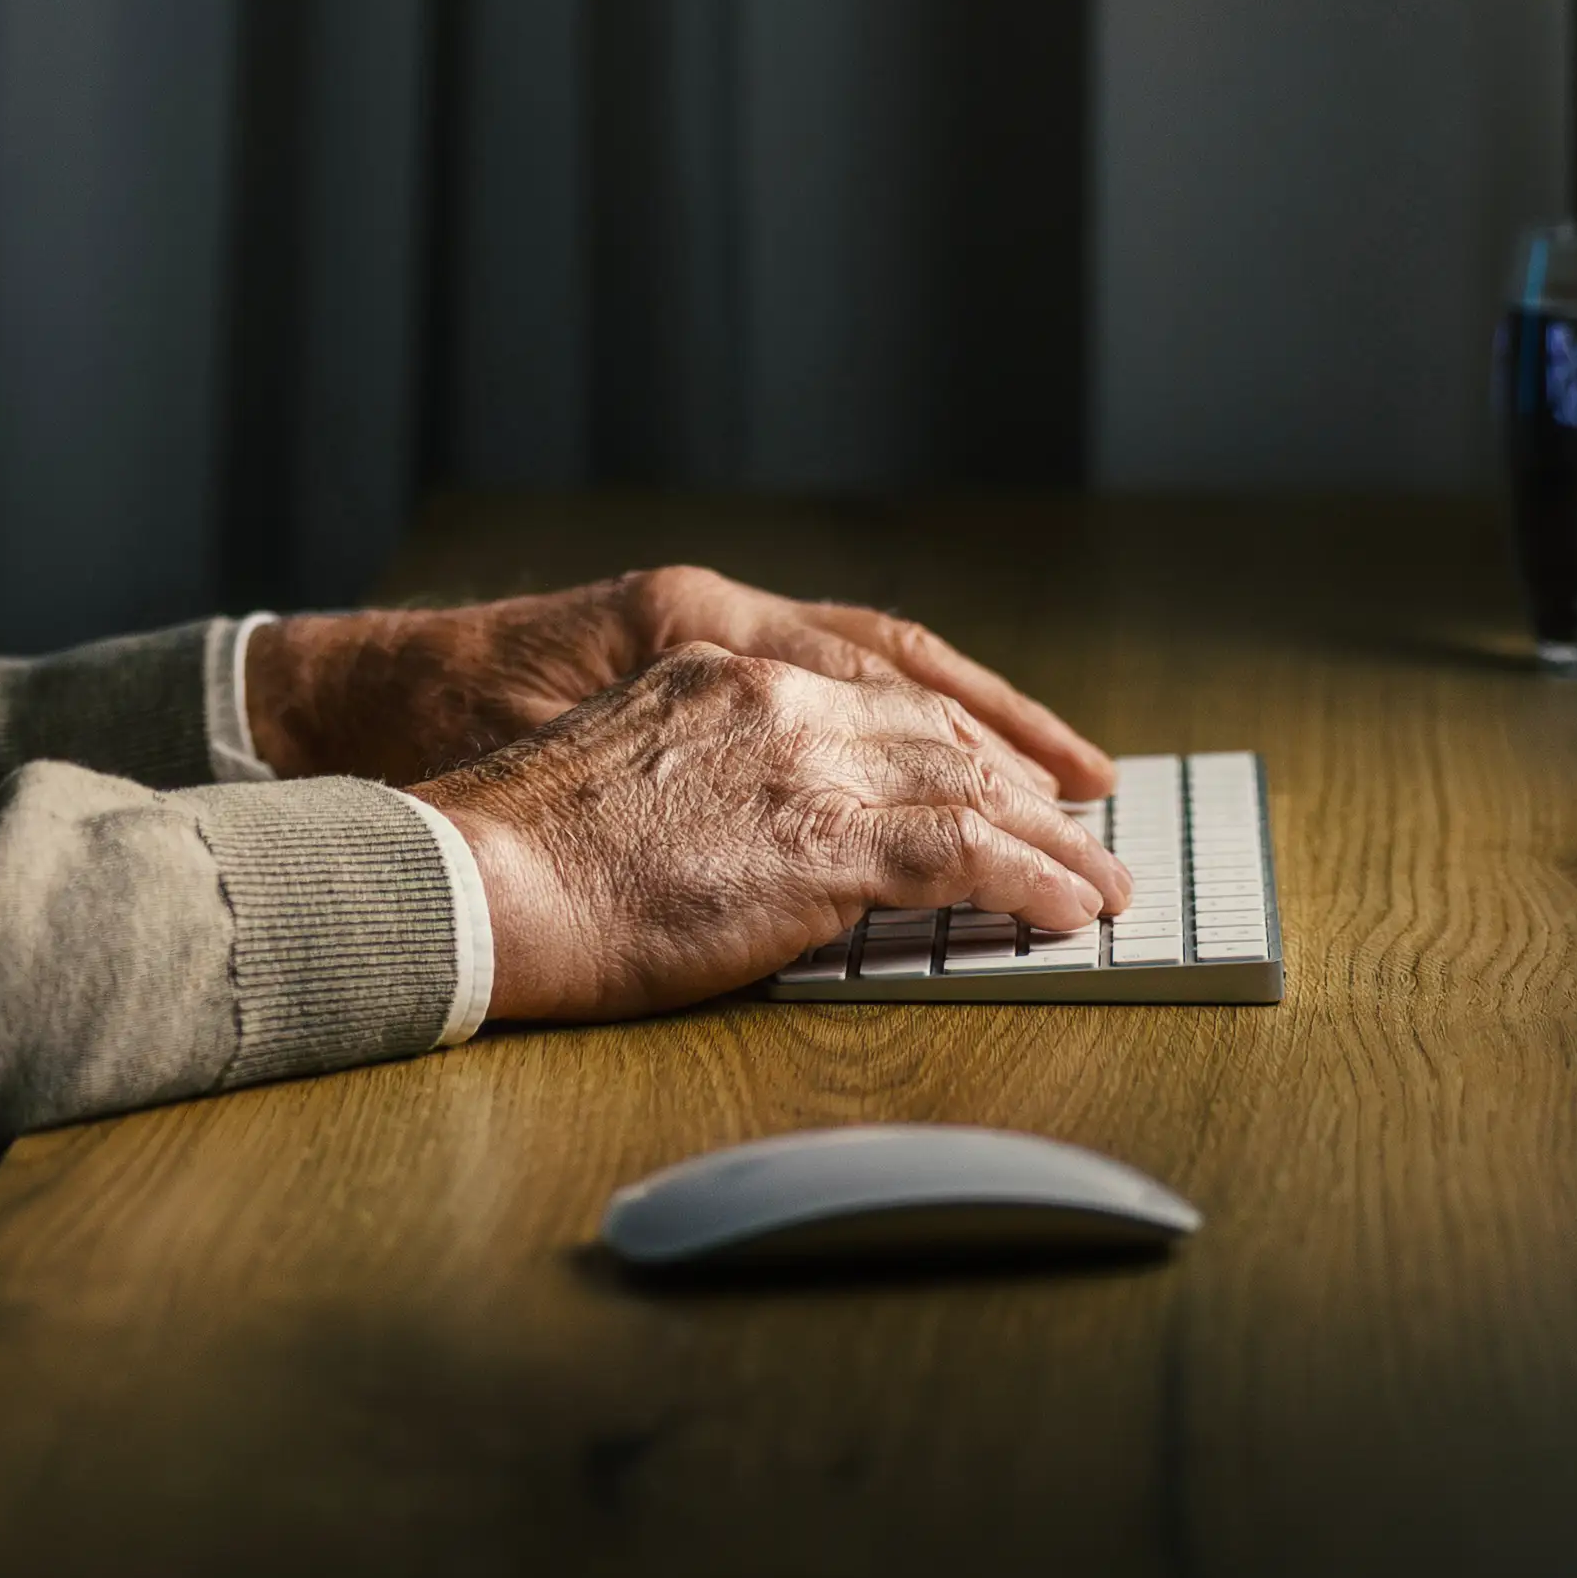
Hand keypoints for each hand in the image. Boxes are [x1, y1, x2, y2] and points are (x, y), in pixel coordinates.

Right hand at [414, 647, 1133, 1023]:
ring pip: (966, 786)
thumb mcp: (620, 771)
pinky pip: (960, 856)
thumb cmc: (519, 854)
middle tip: (1079, 823)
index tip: (1003, 769)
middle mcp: (772, 697)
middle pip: (934, 730)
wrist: (477, 878)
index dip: (951, 734)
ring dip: (1048, 837)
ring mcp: (800, 763)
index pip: (871, 692)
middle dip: (1018, 781)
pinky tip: (1067, 907)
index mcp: (718, 670)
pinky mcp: (818, 842)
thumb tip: (755, 828)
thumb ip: (703, 773)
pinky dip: (1030, 879)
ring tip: (1099, 879)